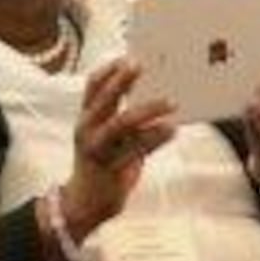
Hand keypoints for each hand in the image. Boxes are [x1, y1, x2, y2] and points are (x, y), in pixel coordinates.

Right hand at [60, 59, 179, 238]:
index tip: (127, 56)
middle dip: (122, 81)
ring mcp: (96, 149)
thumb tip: (156, 98)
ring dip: (148, 110)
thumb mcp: (110, 139)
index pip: (92, 87)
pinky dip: (156, 138)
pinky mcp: (110, 167)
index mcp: (86, 119)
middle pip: (103, 100)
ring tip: (171, 102)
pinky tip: (172, 129)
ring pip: (121, 123)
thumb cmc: (105, 166)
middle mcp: (87, 130)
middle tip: (142, 65)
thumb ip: (125, 119)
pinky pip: (136, 149)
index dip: (108, 70)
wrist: (87, 204)